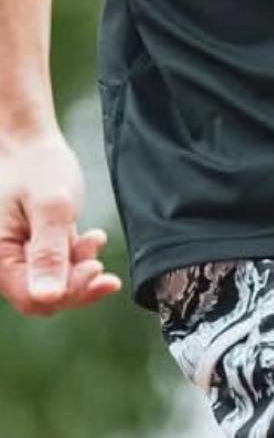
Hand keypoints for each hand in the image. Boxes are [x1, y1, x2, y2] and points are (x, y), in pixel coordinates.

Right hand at [0, 128, 121, 315]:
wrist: (29, 139)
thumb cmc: (36, 165)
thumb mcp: (50, 208)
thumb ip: (49, 253)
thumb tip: (49, 298)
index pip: (32, 298)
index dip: (68, 292)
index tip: (96, 269)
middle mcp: (3, 258)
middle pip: (46, 296)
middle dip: (77, 283)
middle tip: (100, 265)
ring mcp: (19, 254)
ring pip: (56, 283)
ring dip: (80, 267)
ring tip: (94, 238)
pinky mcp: (35, 246)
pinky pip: (59, 266)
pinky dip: (78, 256)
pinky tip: (92, 236)